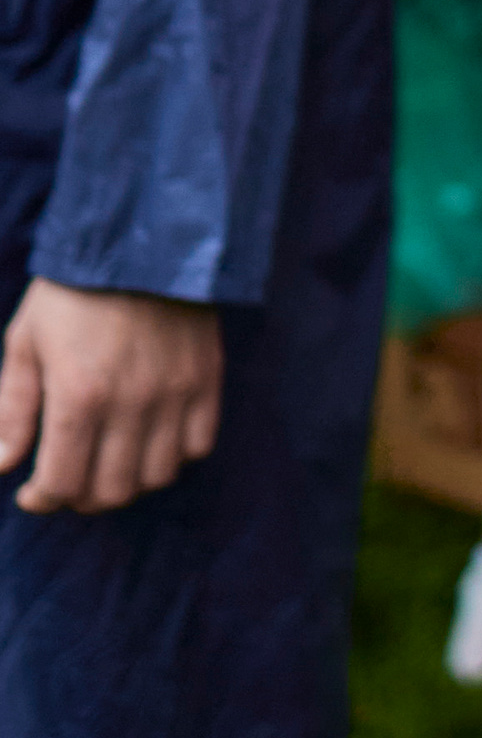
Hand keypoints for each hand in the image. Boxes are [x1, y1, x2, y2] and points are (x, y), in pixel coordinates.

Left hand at [0, 277, 224, 512]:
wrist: (143, 238)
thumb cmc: (73, 291)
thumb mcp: (26, 342)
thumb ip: (13, 408)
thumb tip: (1, 463)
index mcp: (79, 395)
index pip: (62, 482)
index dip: (41, 499)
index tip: (32, 492)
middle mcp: (131, 403)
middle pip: (111, 491)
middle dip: (81, 497)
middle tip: (69, 480)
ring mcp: (175, 393)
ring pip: (156, 476)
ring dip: (128, 482)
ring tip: (109, 463)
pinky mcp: (206, 379)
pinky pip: (197, 445)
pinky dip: (173, 454)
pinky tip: (150, 438)